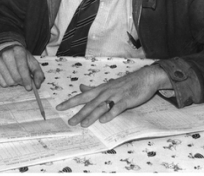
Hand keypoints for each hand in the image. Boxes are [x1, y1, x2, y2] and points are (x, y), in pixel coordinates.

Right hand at [0, 45, 44, 89]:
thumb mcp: (33, 63)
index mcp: (18, 51)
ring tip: (16, 76)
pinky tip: (10, 76)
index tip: (29, 87)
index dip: (26, 79)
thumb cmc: (23, 58)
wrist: (9, 51)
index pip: (22, 68)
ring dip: (15, 83)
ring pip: (9, 82)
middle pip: (16, 77)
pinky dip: (8, 84)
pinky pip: (2, 84)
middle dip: (22, 82)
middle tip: (24, 80)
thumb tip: (37, 85)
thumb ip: (38, 74)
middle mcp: (7, 54)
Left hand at [56, 65, 170, 126]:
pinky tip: (104, 120)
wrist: (144, 77)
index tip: (59, 107)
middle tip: (70, 122)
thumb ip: (93, 88)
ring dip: (92, 116)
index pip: (82, 96)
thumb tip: (81, 87)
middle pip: (89, 103)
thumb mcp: (107, 85)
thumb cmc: (125, 83)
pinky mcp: (126, 100)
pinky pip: (117, 108)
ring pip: (101, 107)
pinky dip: (110, 114)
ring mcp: (115, 96)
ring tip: (83, 124)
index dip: (70, 102)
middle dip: (79, 113)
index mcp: (100, 89)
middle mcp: (105, 92)